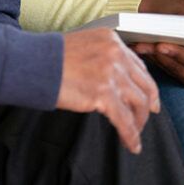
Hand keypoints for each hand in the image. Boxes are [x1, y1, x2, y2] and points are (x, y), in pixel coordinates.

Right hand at [56, 28, 159, 153]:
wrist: (34, 63)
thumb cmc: (52, 57)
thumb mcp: (84, 45)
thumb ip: (103, 56)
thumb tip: (115, 77)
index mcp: (112, 40)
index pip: (138, 65)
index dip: (144, 83)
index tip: (147, 95)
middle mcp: (116, 54)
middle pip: (144, 84)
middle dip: (149, 103)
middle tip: (148, 114)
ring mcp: (111, 73)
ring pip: (139, 103)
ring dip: (139, 122)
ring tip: (134, 133)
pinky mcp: (103, 94)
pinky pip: (125, 120)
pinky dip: (131, 135)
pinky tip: (131, 143)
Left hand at [133, 21, 183, 89]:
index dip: (182, 57)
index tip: (165, 45)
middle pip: (181, 70)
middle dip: (162, 57)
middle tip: (144, 42)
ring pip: (172, 72)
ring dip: (154, 59)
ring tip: (138, 43)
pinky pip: (169, 71)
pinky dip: (156, 61)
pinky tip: (142, 48)